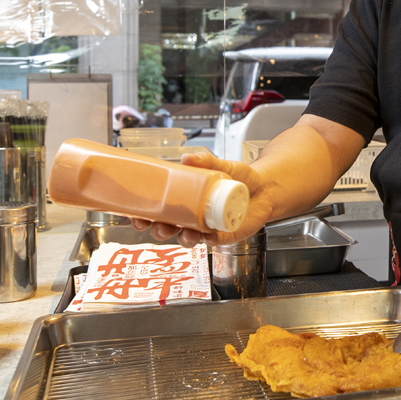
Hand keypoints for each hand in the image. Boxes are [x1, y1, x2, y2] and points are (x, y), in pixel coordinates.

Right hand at [141, 150, 277, 247]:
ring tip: (185, 233)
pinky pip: (213, 242)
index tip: (135, 216)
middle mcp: (192, 217)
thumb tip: (187, 157)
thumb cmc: (240, 178)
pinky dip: (209, 241)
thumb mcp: (222, 166)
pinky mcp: (225, 235)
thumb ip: (206, 161)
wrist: (265, 188)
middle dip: (159, 230)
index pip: (159, 211)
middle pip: (168, 228)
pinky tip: (208, 237)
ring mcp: (207, 228)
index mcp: (185, 201)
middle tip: (157, 226)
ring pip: (187, 238)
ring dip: (182, 238)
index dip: (144, 216)